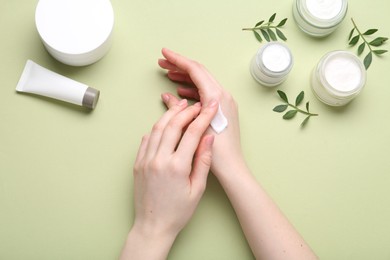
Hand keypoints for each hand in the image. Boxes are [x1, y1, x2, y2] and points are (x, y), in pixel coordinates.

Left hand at [121, 99, 217, 259]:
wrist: (152, 226)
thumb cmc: (177, 212)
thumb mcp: (197, 190)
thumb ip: (203, 162)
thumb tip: (209, 138)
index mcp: (177, 166)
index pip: (192, 133)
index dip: (203, 116)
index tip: (211, 107)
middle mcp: (159, 159)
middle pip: (173, 125)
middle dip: (186, 111)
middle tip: (196, 105)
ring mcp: (146, 160)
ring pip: (157, 128)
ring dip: (170, 115)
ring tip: (180, 106)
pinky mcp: (138, 163)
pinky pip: (146, 139)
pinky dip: (156, 128)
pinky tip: (163, 124)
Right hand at [158, 48, 244, 176]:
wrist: (231, 167)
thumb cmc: (215, 151)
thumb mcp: (193, 128)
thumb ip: (178, 109)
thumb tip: (167, 96)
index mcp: (216, 96)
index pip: (195, 70)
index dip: (177, 60)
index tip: (164, 53)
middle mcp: (223, 95)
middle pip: (199, 73)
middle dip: (180, 66)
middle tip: (162, 63)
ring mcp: (225, 102)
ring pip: (203, 82)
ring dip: (185, 77)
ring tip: (168, 75)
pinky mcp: (223, 110)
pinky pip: (206, 93)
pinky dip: (192, 90)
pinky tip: (181, 93)